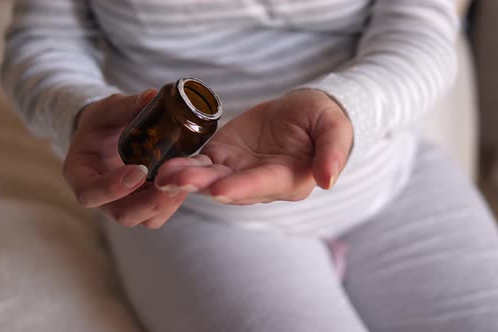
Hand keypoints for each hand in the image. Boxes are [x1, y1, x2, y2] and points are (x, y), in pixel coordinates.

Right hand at [63, 90, 187, 228]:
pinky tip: (185, 179)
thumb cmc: (102, 122)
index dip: (112, 188)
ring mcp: (123, 204)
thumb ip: (126, 106)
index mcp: (80, 175)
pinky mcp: (143, 203)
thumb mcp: (108, 110)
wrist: (107, 134)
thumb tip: (151, 96)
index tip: (138, 171)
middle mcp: (100, 197)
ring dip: (166, 204)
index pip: (89, 194)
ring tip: (183, 180)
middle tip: (172, 181)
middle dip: (149, 202)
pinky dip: (173, 200)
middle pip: (122, 214)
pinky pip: (158, 212)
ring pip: (144, 219)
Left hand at [155, 89, 352, 204]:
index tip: (219, 190)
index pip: (263, 185)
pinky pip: (200, 164)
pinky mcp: (223, 158)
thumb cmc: (324, 119)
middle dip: (201, 185)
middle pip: (229, 186)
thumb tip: (328, 180)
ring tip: (162, 174)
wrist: (304, 112)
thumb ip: (333, 152)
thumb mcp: (335, 128)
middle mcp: (260, 183)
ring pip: (209, 178)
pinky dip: (182, 165)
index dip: (241, 188)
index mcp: (290, 179)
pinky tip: (163, 164)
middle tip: (174, 181)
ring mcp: (239, 172)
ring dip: (185, 178)